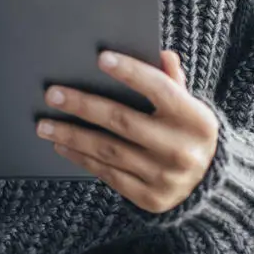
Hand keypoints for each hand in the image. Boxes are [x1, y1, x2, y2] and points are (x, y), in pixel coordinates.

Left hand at [36, 50, 218, 213]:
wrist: (209, 186)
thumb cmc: (188, 133)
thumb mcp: (189, 106)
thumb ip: (173, 81)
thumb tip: (161, 55)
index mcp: (196, 119)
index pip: (160, 89)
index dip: (131, 72)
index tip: (101, 58)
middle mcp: (182, 150)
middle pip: (123, 122)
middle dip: (84, 106)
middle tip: (53, 94)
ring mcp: (165, 177)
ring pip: (109, 151)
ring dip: (72, 135)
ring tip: (44, 123)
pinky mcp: (150, 198)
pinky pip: (108, 175)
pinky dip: (81, 158)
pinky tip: (62, 144)